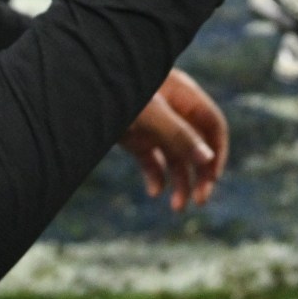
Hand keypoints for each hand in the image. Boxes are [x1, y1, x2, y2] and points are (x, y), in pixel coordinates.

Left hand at [117, 68, 227, 210]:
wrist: (80, 91)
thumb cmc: (118, 92)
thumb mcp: (150, 114)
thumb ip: (179, 135)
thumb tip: (207, 160)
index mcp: (183, 96)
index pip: (212, 125)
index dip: (217, 151)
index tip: (213, 178)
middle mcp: (173, 111)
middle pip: (197, 145)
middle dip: (201, 173)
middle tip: (200, 200)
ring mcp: (153, 125)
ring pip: (176, 157)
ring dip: (180, 182)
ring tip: (177, 207)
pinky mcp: (135, 137)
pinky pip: (152, 161)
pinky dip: (156, 176)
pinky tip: (154, 192)